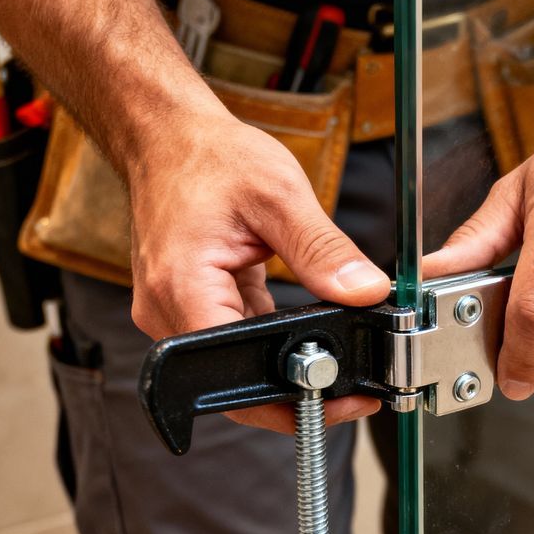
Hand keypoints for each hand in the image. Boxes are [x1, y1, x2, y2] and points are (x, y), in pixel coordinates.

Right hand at [127, 109, 391, 432]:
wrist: (167, 135)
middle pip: (237, 385)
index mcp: (182, 288)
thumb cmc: (208, 156)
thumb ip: (324, 251)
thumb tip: (366, 293)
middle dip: (298, 390)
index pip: (238, 376)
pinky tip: (304, 321)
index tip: (342, 397)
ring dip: (286, 364)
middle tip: (353, 385)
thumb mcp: (279, 195)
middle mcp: (167, 311)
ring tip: (337, 349)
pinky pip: (235, 339)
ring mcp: (174, 313)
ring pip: (238, 366)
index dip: (294, 397)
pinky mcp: (188, 306)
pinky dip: (270, 338)